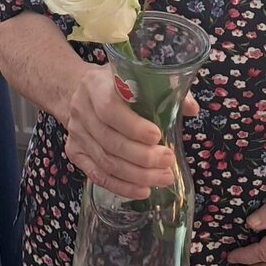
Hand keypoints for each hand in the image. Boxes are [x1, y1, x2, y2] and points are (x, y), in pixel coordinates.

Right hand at [63, 64, 198, 199]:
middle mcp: (81, 110)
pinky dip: (121, 186)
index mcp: (95, 85)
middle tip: (167, 161)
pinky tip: (142, 189)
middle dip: (142, 156)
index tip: (157, 136)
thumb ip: (165, 89)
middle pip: (110, 141)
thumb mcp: (135, 76)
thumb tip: (191, 109)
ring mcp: (76, 133)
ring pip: (106, 161)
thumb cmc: (115, 84)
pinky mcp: (74, 152)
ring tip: (163, 178)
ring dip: (136, 175)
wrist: (77, 90)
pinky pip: (97, 175)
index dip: (133, 126)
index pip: (110, 109)